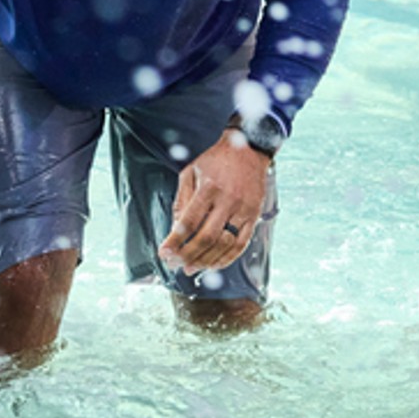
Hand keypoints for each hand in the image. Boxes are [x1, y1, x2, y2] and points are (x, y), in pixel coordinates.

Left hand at [157, 131, 269, 274]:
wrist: (248, 149)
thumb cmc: (215, 160)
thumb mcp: (191, 172)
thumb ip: (182, 200)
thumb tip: (175, 229)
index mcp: (209, 188)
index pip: (189, 222)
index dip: (175, 241)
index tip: (164, 253)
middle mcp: (228, 200)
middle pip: (206, 237)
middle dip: (188, 255)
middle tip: (175, 265)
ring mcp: (243, 209)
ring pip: (224, 244)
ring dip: (206, 261)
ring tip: (191, 268)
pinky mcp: (254, 215)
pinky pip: (241, 244)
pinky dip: (227, 258)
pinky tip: (213, 264)